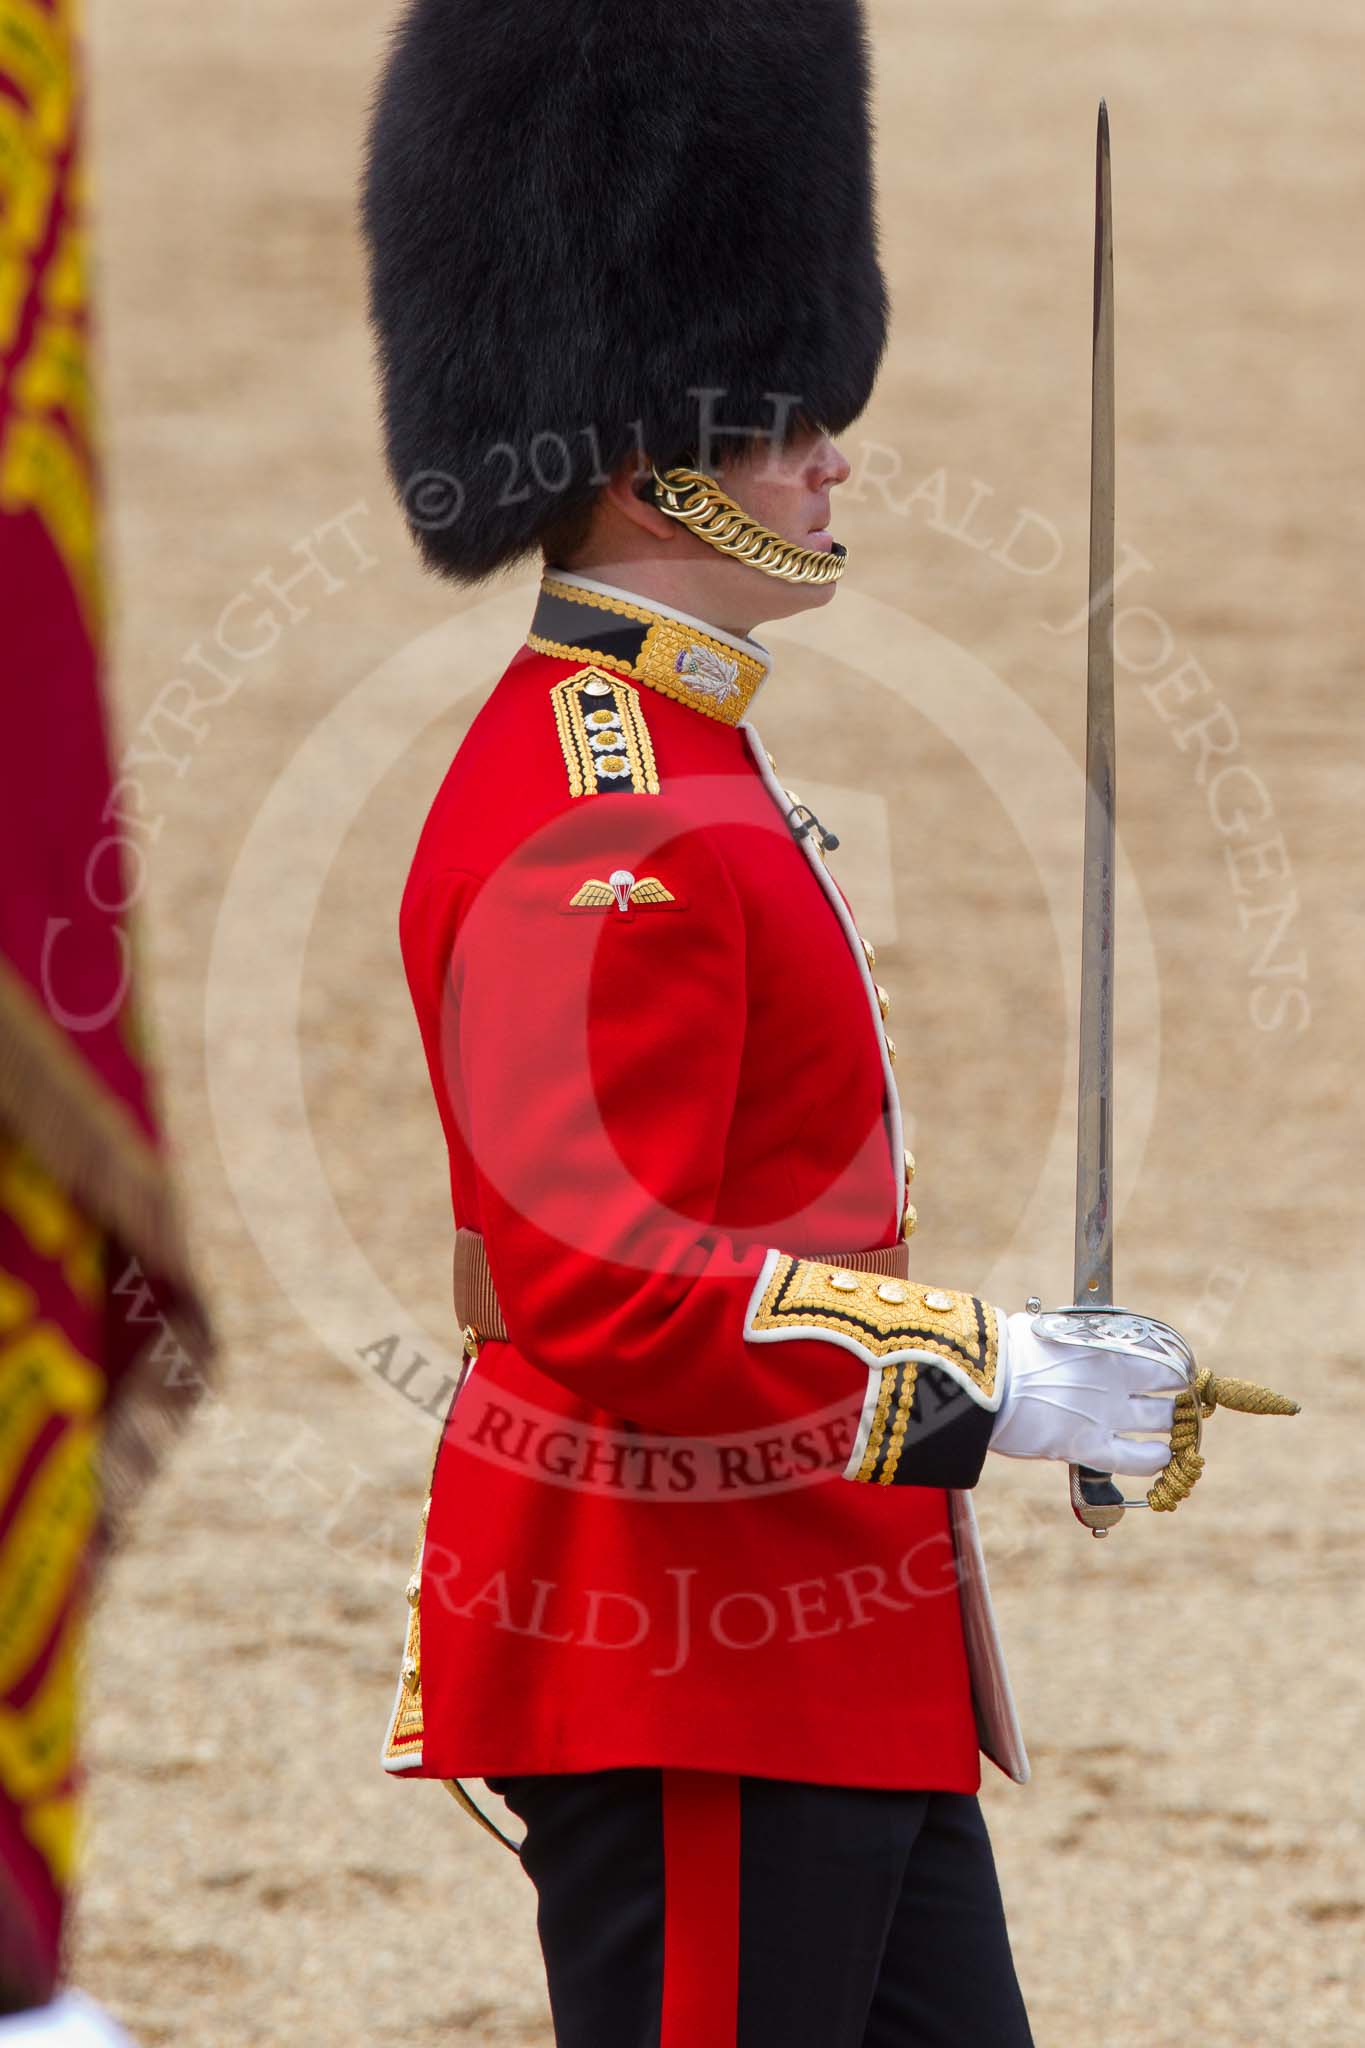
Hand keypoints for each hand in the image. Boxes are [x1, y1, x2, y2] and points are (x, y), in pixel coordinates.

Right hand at [988, 1311, 1187, 1474]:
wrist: (982, 1379)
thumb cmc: (1008, 1349)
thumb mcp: (1050, 1332)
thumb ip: (1075, 1341)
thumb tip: (1076, 1339)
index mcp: (1107, 1348)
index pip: (1163, 1359)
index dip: (1174, 1370)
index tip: (1175, 1376)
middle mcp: (1114, 1380)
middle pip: (1167, 1391)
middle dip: (1176, 1401)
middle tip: (1177, 1407)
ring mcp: (1104, 1414)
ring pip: (1160, 1423)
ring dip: (1173, 1429)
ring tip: (1175, 1435)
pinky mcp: (1087, 1446)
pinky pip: (1135, 1459)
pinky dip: (1153, 1460)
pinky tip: (1161, 1459)